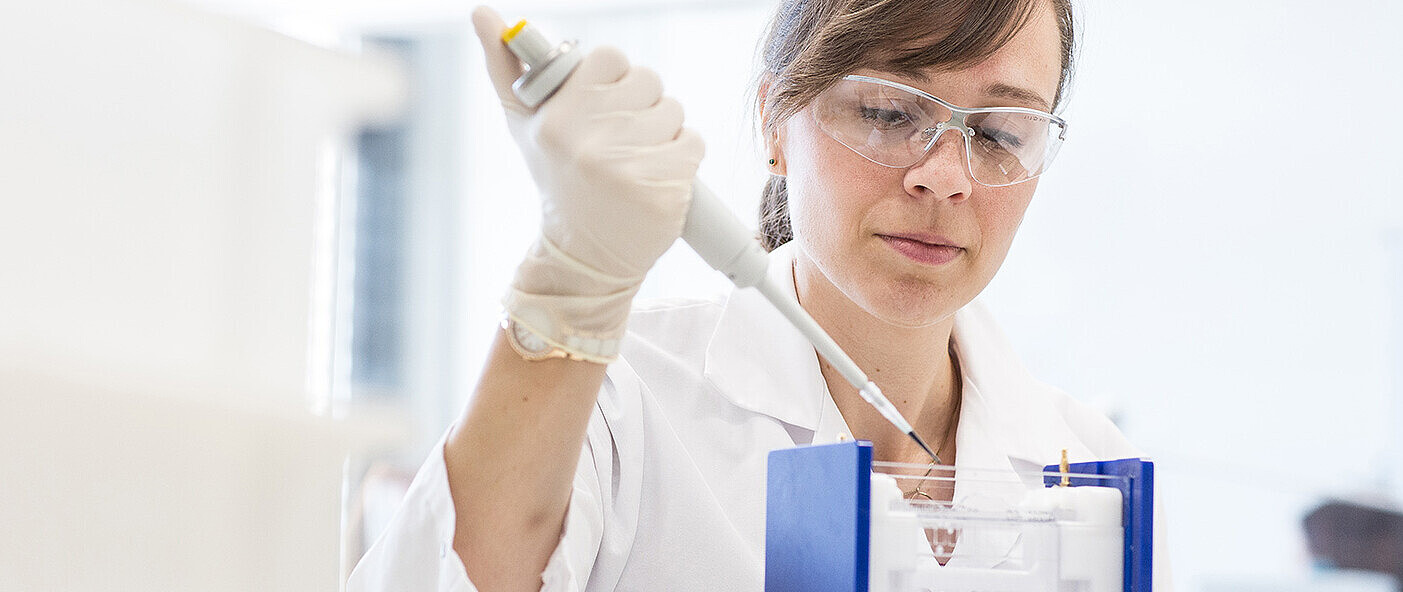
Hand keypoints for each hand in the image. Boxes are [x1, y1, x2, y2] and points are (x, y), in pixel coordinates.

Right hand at [471, 7, 703, 360]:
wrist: (584, 255)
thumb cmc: (557, 181)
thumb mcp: (526, 128)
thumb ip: (506, 68)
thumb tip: (483, 13)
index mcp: (558, 119)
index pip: (611, 57)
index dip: (614, 79)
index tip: (604, 105)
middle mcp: (590, 141)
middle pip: (649, 81)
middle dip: (640, 107)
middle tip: (619, 140)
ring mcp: (628, 167)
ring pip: (674, 111)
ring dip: (663, 132)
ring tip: (636, 162)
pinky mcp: (664, 189)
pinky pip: (693, 143)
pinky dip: (683, 157)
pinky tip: (656, 177)